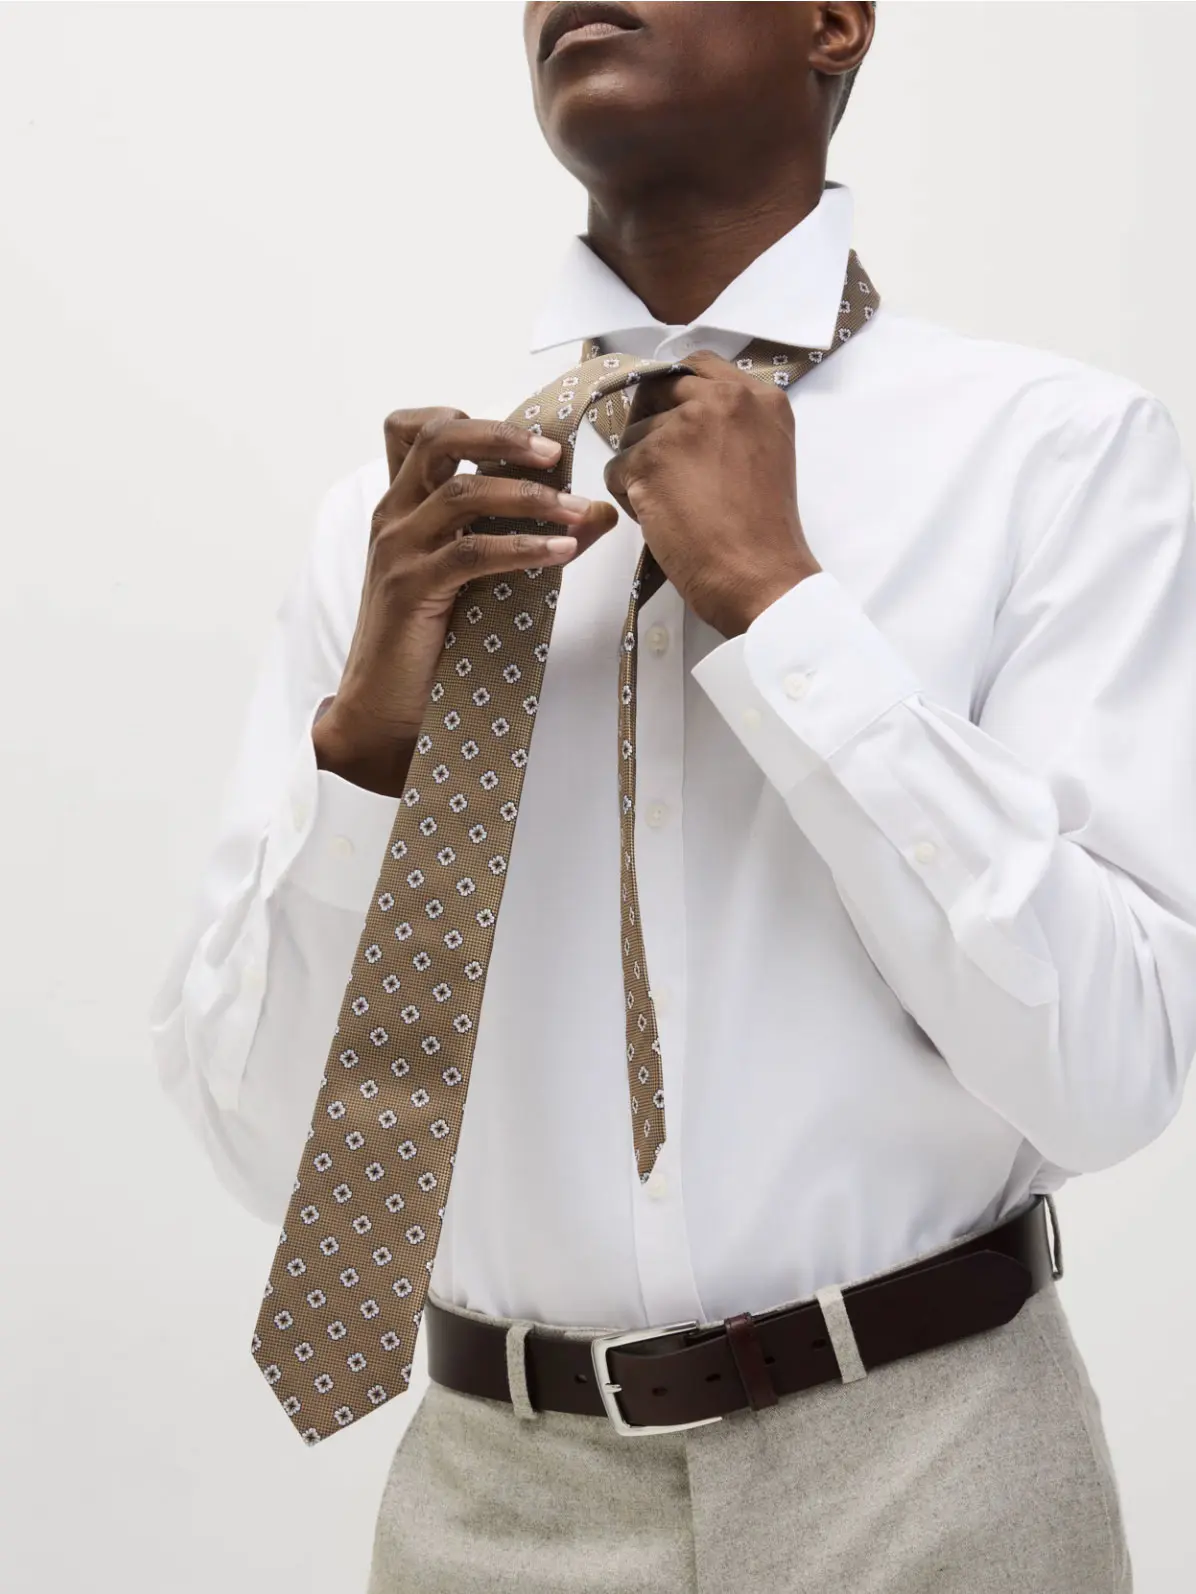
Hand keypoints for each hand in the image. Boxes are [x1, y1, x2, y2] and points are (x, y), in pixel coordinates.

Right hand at [315, 407, 617, 794]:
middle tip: (556, 455)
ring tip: (577, 512)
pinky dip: (522, 548)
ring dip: (530, 498)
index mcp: (401, 507)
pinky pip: (471, 553)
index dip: (465, 418)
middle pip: (439, 440)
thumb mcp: (474, 578)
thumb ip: (521, 535)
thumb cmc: (427, 643)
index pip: (411, 429)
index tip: (523, 438)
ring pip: (462, 495)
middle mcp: (393, 517)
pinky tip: (561, 553)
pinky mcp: (411, 589)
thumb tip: (597, 512)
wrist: (382, 709)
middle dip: (504, 438)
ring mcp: (398, 551)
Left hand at [602, 350, 819, 637]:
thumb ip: (730, 424)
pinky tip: (663, 520)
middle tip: (668, 473)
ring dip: (641, 470)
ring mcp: (685, 425)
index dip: (675, 394)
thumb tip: (678, 415)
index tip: (675, 425)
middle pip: (656, 392)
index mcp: (759, 396)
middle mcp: (723, 398)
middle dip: (652, 430)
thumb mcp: (762, 453)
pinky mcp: (650, 458)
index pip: (697, 365)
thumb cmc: (763, 532)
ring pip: (632, 435)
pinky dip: (629, 498)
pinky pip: (615, 469)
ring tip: (676, 506)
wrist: (762, 577)